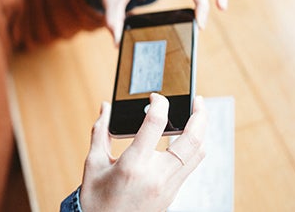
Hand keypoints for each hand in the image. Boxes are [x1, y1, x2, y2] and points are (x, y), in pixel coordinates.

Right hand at [79, 94, 207, 211]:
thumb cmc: (96, 198)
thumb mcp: (93, 163)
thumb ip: (101, 131)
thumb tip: (106, 107)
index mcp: (133, 165)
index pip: (156, 123)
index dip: (159, 103)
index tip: (155, 97)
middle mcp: (156, 176)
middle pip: (192, 140)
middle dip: (200, 115)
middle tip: (198, 100)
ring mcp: (168, 188)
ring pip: (198, 154)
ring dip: (201, 133)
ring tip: (196, 118)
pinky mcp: (172, 195)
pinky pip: (190, 167)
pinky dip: (191, 150)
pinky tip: (184, 141)